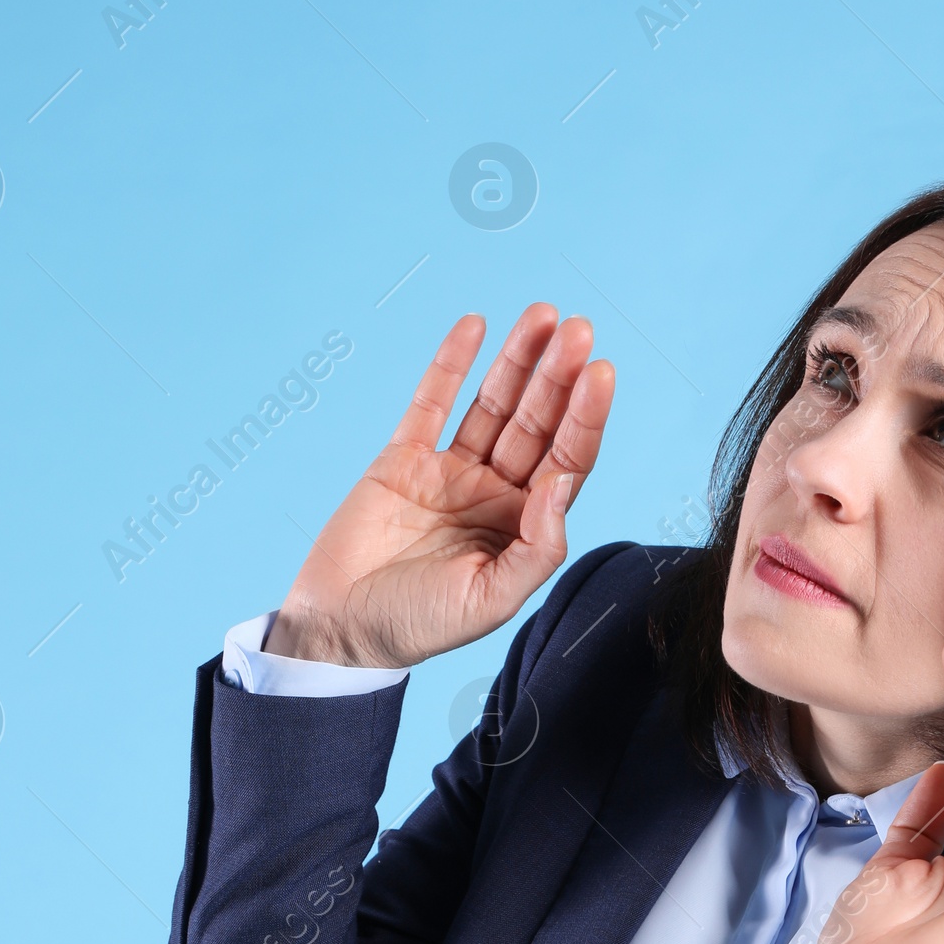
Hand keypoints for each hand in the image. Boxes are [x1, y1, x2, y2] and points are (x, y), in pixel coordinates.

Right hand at [266, 307, 614, 666]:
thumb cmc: (420, 624)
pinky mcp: (404, 458)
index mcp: (523, 527)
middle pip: (537, 424)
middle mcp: (494, 494)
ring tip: (546, 316)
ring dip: (519, 361)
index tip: (601, 373)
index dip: (586, 418)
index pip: (566, 461)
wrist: (343, 627)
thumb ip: (536, 549)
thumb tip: (559, 485)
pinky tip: (477, 326)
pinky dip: (452, 363)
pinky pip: (431, 402)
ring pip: (493, 405)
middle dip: (559, 378)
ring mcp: (451, 473)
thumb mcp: (491, 600)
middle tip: (579, 330)